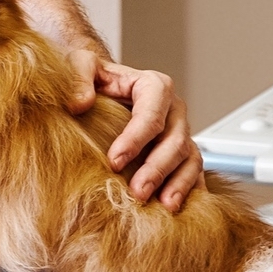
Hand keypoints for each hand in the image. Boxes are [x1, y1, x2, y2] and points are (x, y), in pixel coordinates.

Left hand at [66, 51, 204, 213]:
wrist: (102, 86)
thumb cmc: (93, 76)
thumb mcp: (80, 63)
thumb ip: (78, 76)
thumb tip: (79, 103)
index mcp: (154, 85)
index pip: (150, 115)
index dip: (135, 140)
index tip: (114, 160)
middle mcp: (174, 109)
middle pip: (174, 141)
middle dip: (156, 169)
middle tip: (137, 191)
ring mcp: (181, 132)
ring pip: (190, 159)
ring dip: (178, 184)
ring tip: (163, 206)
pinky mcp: (182, 153)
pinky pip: (194, 172)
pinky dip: (189, 190)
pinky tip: (177, 208)